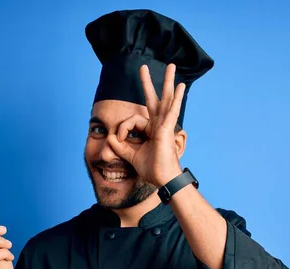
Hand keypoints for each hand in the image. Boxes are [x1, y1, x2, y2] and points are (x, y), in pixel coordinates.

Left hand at [107, 63, 184, 186]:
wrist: (163, 179)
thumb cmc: (152, 169)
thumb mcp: (131, 156)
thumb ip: (120, 146)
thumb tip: (109, 138)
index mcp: (151, 130)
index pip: (133, 120)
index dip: (122, 128)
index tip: (117, 139)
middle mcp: (158, 125)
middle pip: (154, 99)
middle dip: (148, 83)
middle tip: (143, 67)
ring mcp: (164, 125)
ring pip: (165, 99)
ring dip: (167, 82)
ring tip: (171, 66)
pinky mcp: (167, 130)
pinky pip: (171, 111)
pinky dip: (176, 99)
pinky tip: (180, 86)